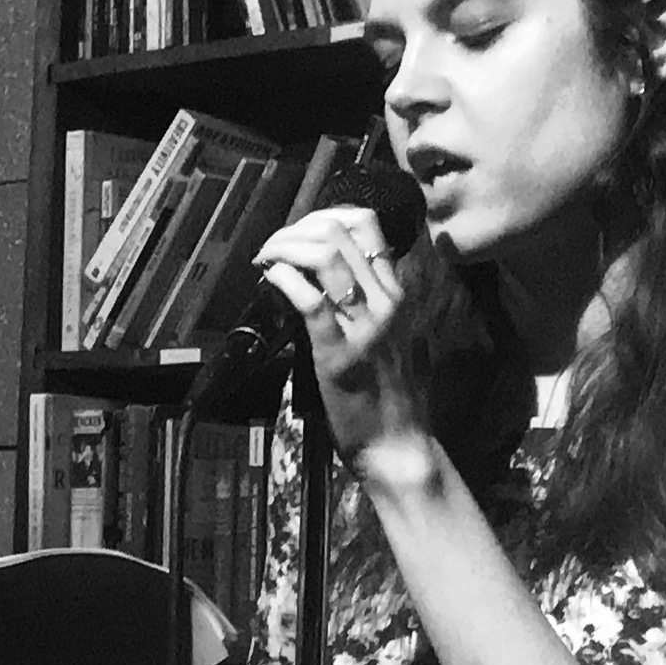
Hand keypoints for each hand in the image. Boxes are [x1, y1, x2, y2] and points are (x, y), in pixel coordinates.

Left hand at [252, 203, 430, 457]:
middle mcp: (385, 301)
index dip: (323, 217)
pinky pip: (308, 300)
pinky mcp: (337, 353)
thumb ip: (379, 305)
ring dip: (284, 247)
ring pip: (324, 255)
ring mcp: (364, 325)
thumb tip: (345, 279)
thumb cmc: (394, 399)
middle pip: (340, 230)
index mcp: (398, 294)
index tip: (298, 233)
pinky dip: (282, 280)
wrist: (398, 447)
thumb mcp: (399, 338)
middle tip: (272, 246)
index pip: (367, 226)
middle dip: (295, 228)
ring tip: (266, 259)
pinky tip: (269, 279)